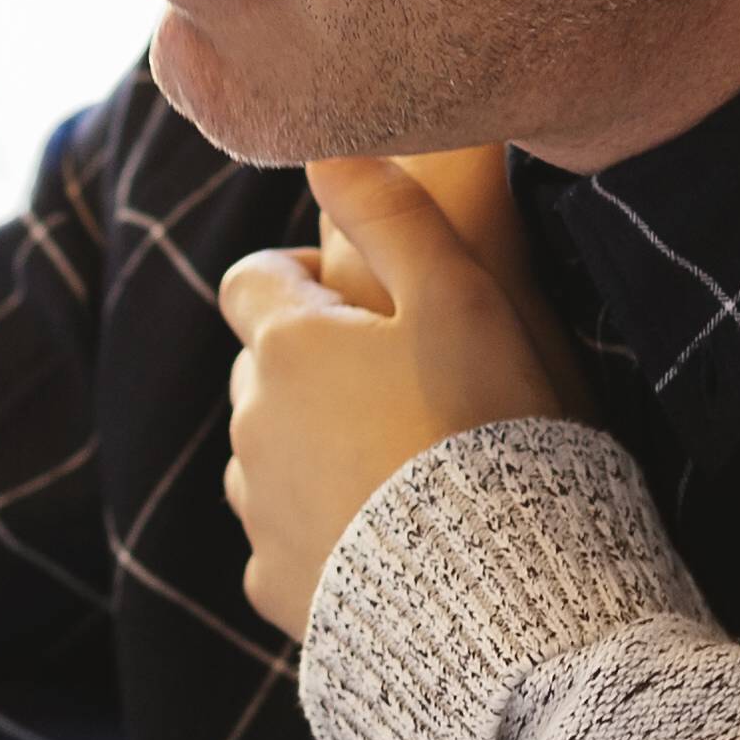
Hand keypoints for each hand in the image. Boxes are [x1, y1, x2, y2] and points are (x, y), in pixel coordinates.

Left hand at [221, 147, 586, 636]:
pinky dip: (322, 530)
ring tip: (402, 466)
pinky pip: (285, 539)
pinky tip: (389, 538)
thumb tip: (328, 146)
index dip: (302, 280)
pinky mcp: (274, 584)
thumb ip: (392, 214)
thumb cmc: (485, 432)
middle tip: (404, 386)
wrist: (490, 593)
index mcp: (285, 348)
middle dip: (314, 365)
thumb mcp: (460, 300)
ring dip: (314, 446)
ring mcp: (256, 510)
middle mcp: (249, 425)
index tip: (367, 304)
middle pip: (262, 369)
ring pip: (268, 453)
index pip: (253, 281)